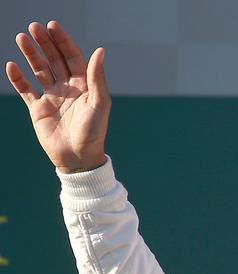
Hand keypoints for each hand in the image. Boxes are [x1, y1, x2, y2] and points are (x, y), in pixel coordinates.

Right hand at [7, 21, 108, 172]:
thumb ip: (97, 78)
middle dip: (44, 43)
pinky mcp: (38, 109)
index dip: (63, 41)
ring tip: (21, 38)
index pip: (72, 57)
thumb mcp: (100, 103)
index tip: (52, 26)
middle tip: (33, 27)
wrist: (78, 159)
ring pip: (39, 70)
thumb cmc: (94, 132)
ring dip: (30, 54)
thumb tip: (100, 51)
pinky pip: (26, 90)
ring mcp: (52, 97)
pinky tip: (12, 66)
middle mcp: (68, 88)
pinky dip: (18, 79)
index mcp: (84, 85)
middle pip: (54, 59)